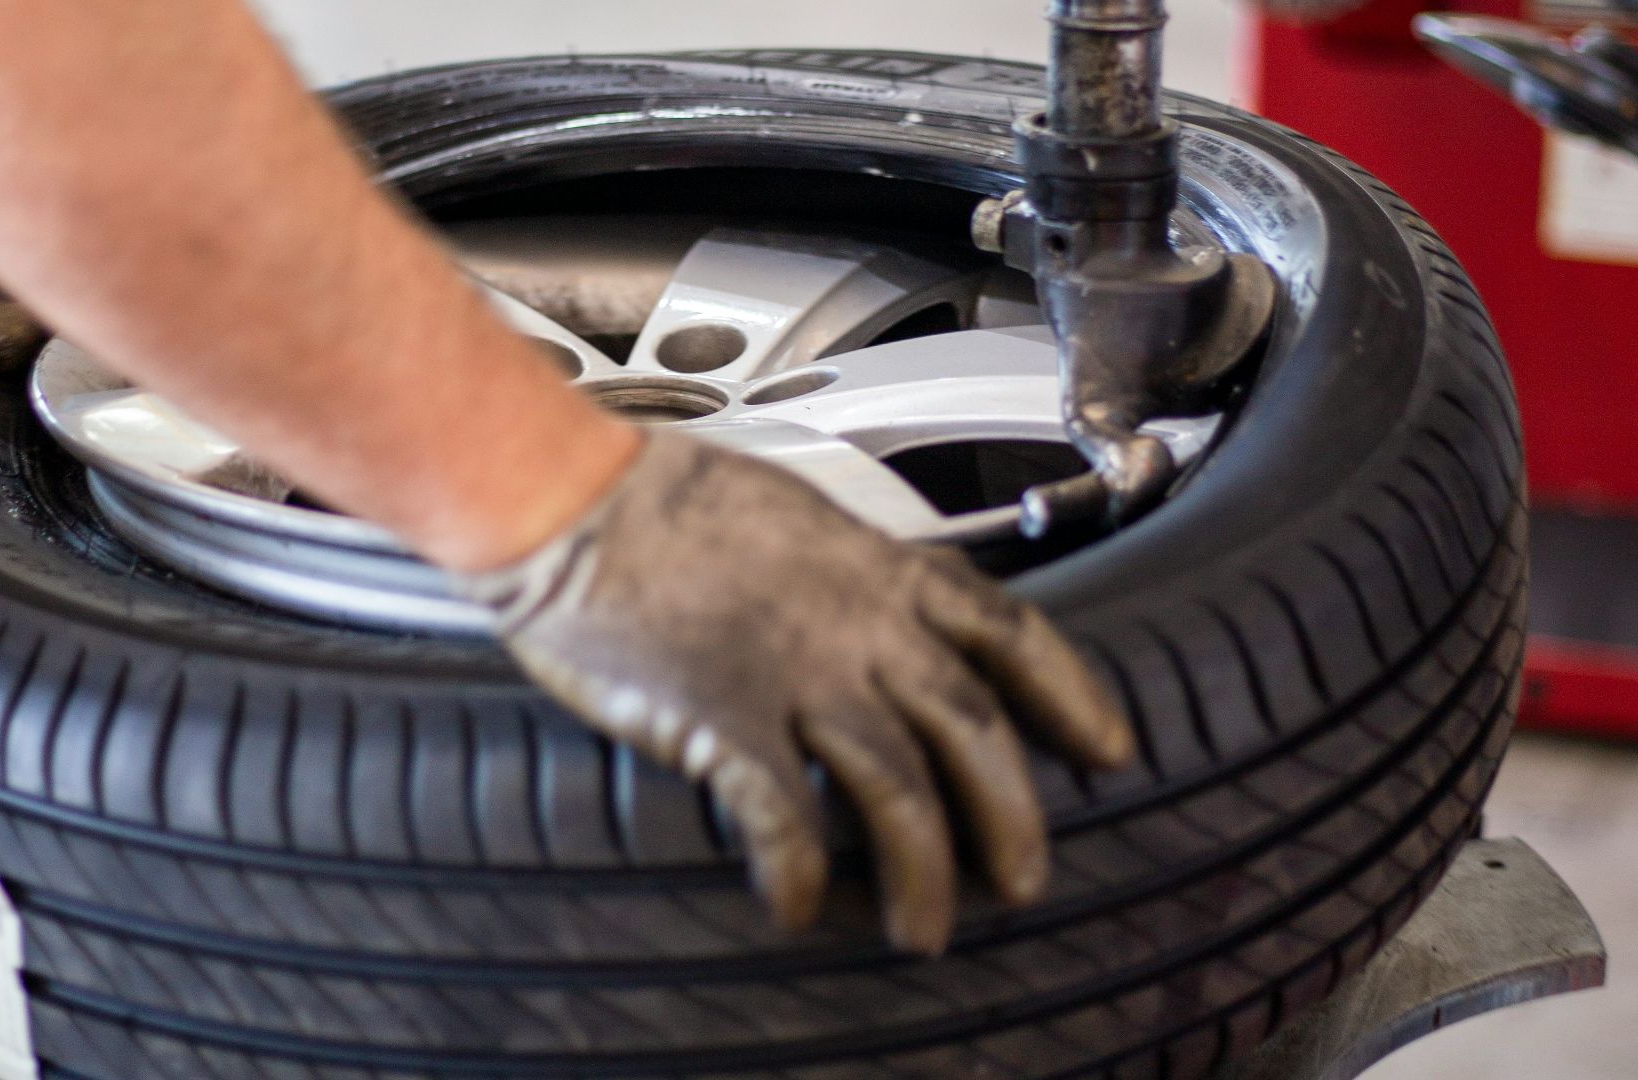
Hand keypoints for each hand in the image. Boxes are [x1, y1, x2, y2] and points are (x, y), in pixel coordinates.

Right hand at [466, 432, 1134, 953]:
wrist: (570, 497)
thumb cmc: (663, 500)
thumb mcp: (793, 515)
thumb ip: (850, 575)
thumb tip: (882, 616)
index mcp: (878, 568)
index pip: (1010, 630)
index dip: (1071, 695)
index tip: (1107, 748)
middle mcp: (855, 625)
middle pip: (972, 729)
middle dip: (1011, 815)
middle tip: (1023, 880)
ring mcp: (794, 673)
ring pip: (896, 789)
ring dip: (920, 872)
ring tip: (923, 929)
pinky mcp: (722, 719)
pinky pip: (783, 818)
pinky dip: (799, 873)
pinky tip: (798, 907)